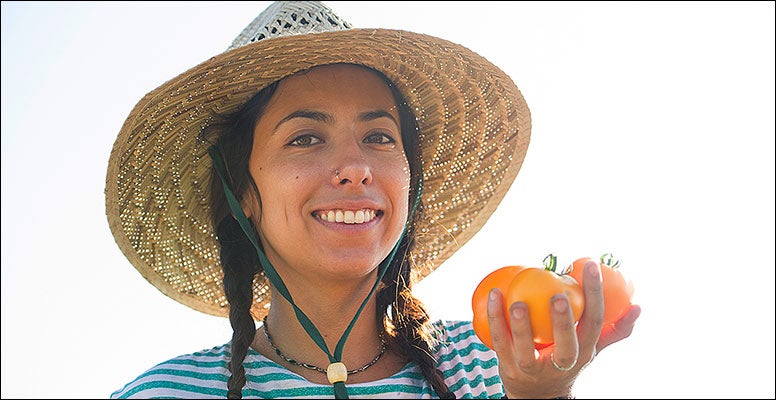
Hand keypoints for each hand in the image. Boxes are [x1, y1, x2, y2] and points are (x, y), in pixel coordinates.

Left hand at [488, 260, 640, 398]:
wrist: (540, 396)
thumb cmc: (566, 361)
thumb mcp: (591, 349)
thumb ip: (614, 329)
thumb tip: (637, 307)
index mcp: (585, 351)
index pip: (595, 322)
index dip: (595, 294)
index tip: (591, 265)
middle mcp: (562, 362)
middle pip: (565, 344)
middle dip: (563, 322)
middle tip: (558, 296)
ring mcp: (534, 368)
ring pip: (526, 350)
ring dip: (520, 326)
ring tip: (516, 302)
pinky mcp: (510, 368)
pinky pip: (499, 342)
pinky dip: (495, 318)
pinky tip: (494, 294)